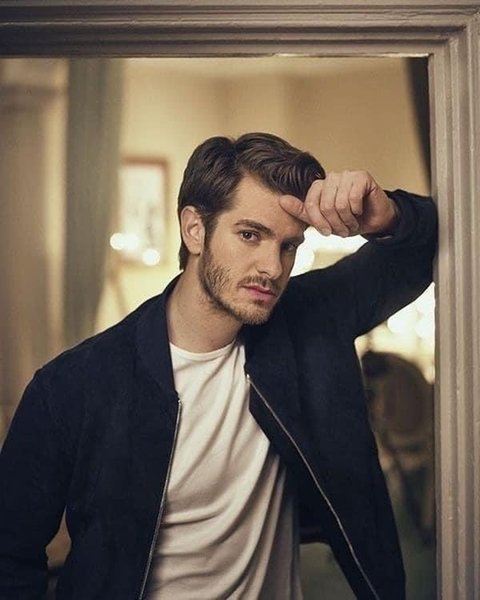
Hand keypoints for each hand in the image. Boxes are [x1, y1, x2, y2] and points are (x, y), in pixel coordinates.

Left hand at [279, 170, 398, 236]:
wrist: (373, 221)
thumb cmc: (348, 220)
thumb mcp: (323, 221)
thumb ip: (303, 211)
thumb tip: (281, 201)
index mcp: (320, 186)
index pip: (310, 204)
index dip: (318, 222)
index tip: (326, 232)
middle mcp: (332, 178)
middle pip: (325, 205)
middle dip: (334, 223)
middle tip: (343, 229)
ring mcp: (347, 175)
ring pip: (339, 203)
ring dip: (347, 219)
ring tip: (352, 222)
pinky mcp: (362, 176)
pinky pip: (353, 198)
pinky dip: (356, 211)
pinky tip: (360, 211)